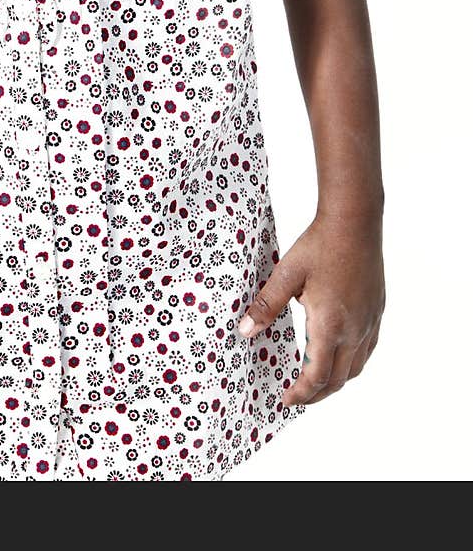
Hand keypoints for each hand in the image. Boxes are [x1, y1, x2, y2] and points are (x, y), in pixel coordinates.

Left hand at [237, 212, 384, 406]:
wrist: (355, 221)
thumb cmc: (320, 245)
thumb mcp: (286, 274)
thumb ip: (266, 305)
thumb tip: (245, 331)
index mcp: (330, 325)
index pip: (317, 376)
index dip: (301, 393)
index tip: (286, 400)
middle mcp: (355, 330)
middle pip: (338, 379)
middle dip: (316, 394)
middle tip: (297, 398)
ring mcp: (370, 321)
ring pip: (356, 367)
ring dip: (335, 381)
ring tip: (317, 382)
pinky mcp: (377, 310)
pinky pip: (367, 349)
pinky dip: (352, 362)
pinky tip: (341, 355)